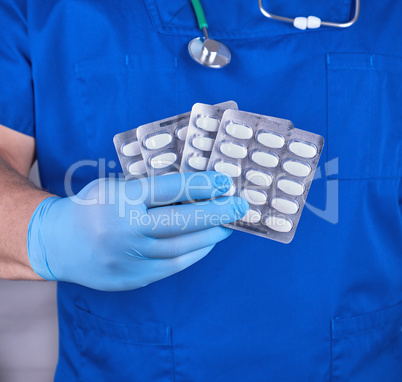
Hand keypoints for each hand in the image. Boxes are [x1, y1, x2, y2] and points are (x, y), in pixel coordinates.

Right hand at [27, 172, 247, 290]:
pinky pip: (172, 265)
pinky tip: (209, 243)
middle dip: (217, 212)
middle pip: (182, 221)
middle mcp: (127, 230)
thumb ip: (147, 188)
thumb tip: (190, 188)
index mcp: (121, 200)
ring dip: (210, 234)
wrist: (57, 244)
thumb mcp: (113, 186)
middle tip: (240, 205)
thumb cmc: (89, 208)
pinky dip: (195, 253)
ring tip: (229, 225)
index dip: (201, 185)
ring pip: (181, 246)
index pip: (169, 189)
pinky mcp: (133, 278)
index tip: (225, 182)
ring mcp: (130, 258)